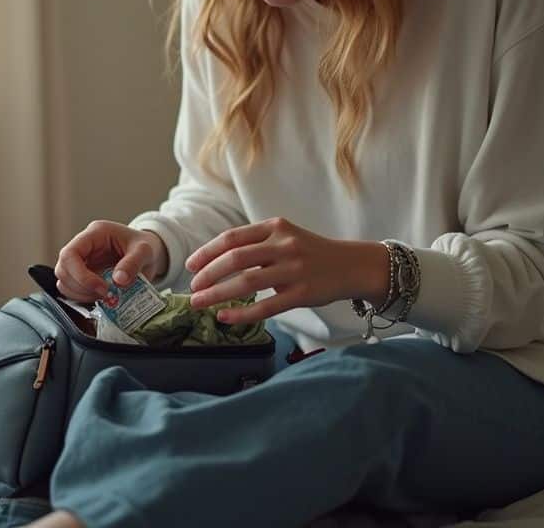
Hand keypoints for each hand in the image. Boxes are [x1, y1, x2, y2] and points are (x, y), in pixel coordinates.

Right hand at [55, 221, 168, 302]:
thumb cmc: (145, 246)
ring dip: (81, 294)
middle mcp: (84, 247)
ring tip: (105, 296)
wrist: (149, 253)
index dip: (80, 274)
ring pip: (64, 281)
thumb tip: (118, 281)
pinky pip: (73, 290)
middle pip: (63, 269)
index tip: (101, 287)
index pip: (70, 253)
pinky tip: (101, 297)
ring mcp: (82, 262)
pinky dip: (83, 298)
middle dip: (81, 287)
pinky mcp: (84, 275)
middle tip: (105, 294)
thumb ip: (133, 263)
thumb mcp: (145, 251)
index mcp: (95, 234)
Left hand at [186, 217, 388, 324]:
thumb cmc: (312, 253)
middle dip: (208, 274)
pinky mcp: (303, 293)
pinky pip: (266, 306)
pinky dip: (241, 312)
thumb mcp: (287, 237)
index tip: (191, 265)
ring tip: (199, 302)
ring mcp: (294, 269)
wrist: (352, 265)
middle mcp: (284, 245)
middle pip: (235, 258)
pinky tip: (225, 316)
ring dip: (217, 293)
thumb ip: (258, 244)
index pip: (232, 237)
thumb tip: (217, 263)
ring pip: (247, 282)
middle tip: (192, 287)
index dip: (207, 252)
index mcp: (276, 227)